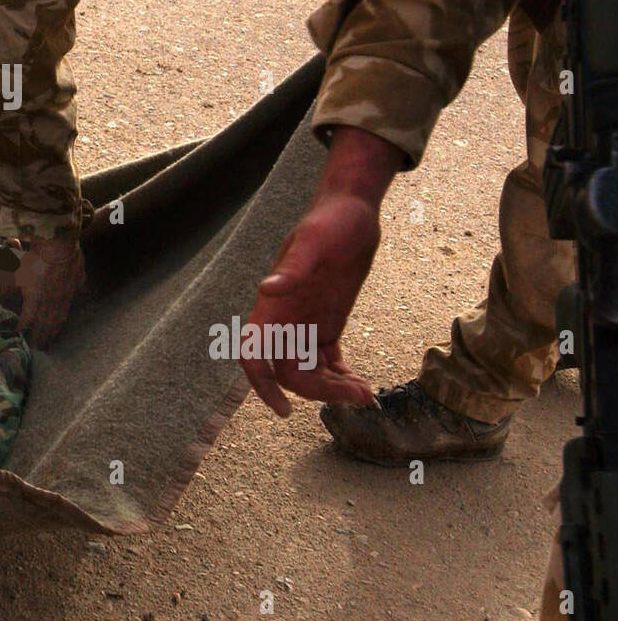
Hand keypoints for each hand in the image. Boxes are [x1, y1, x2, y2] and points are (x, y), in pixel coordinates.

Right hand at [17, 237, 83, 347]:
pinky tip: (18, 332)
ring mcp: (45, 299)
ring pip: (41, 322)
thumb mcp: (79, 270)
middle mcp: (57, 301)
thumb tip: (85, 289)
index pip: (61, 316)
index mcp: (67, 295)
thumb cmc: (69, 253)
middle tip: (41, 350)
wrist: (58, 245)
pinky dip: (24, 323)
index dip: (56, 328)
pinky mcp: (33, 294)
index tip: (53, 338)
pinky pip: (28, 313)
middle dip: (46, 337)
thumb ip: (80, 282)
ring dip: (37, 335)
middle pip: (51, 323)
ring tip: (32, 347)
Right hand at [242, 193, 379, 416]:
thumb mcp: (314, 242)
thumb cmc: (331, 222)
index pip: (254, 353)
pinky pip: (327, 362)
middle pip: (289, 372)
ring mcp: (306, 323)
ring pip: (309, 372)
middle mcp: (285, 320)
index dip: (262, 383)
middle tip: (358, 395)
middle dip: (319, 391)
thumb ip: (293, 268)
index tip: (284, 409)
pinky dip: (340, 377)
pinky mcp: (327, 323)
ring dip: (333, 389)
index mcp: (273, 305)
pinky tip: (362, 383)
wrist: (353, 211)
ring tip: (367, 392)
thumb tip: (266, 289)